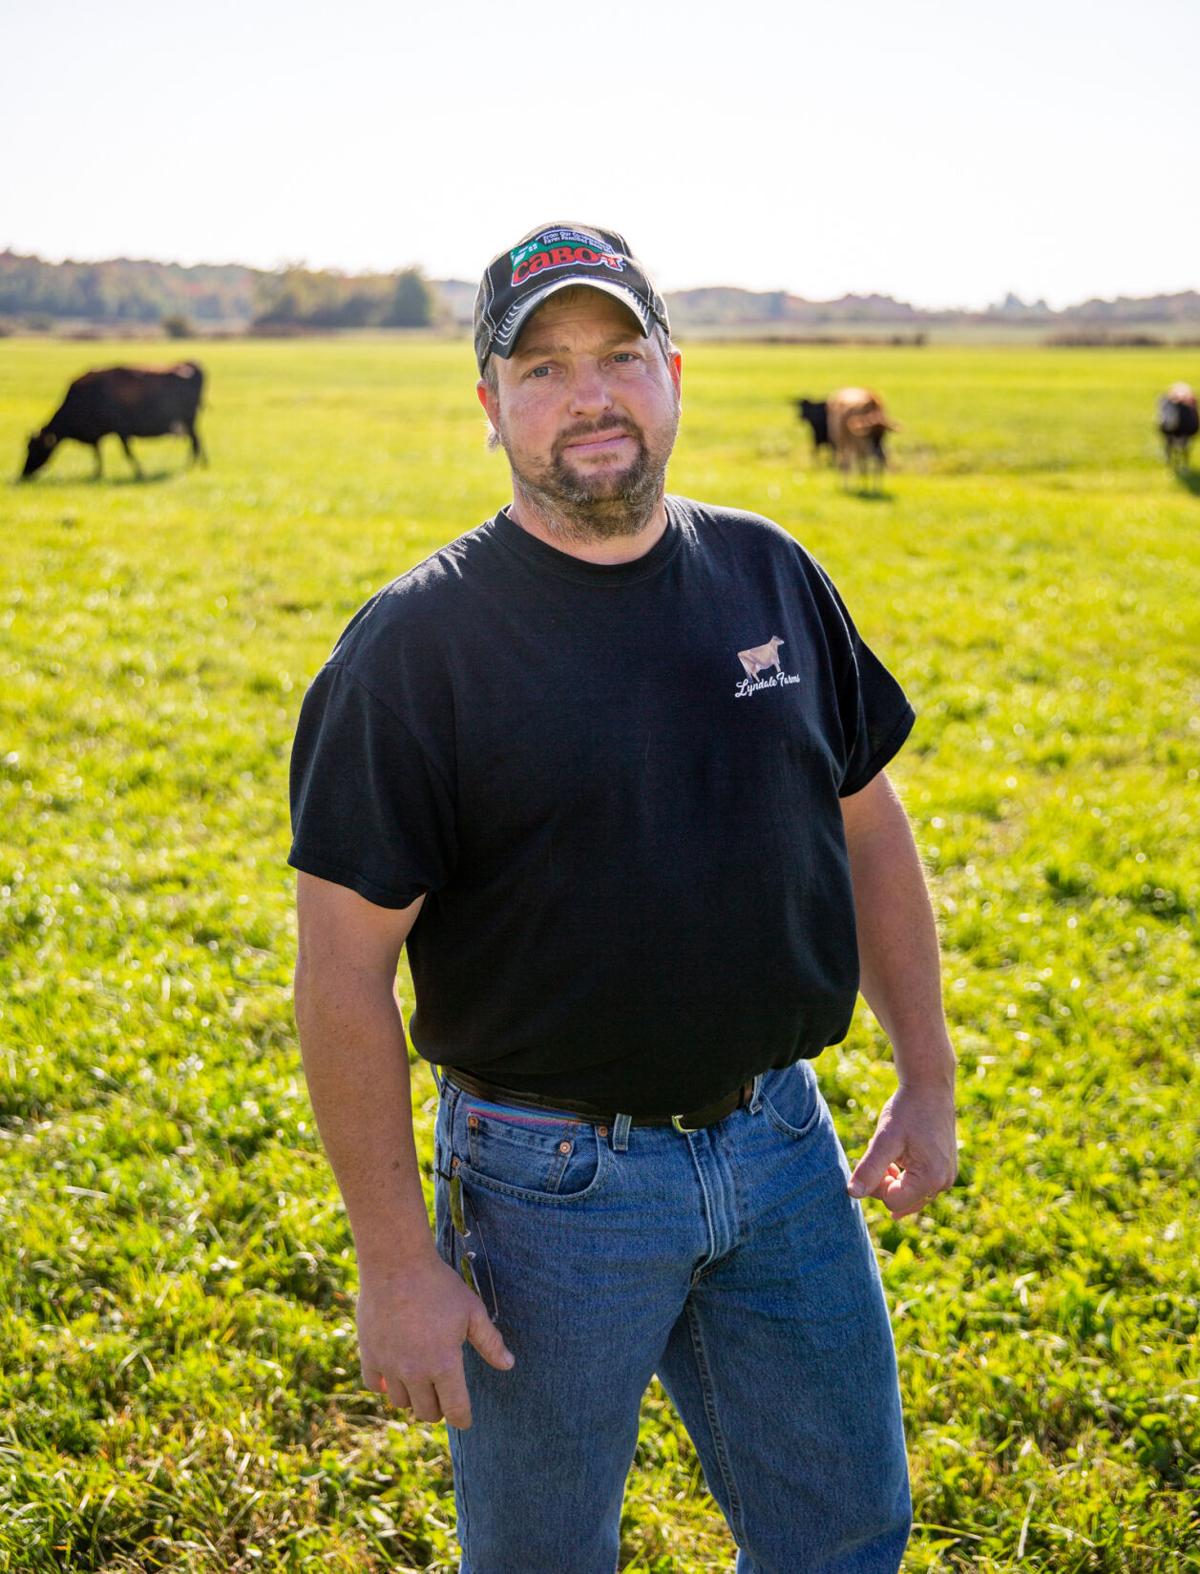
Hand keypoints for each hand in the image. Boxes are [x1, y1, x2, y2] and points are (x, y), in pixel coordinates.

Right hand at [356, 1253, 514, 1428]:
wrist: (396, 1264)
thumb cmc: (439, 1286)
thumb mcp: (472, 1311)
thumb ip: (490, 1343)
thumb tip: (509, 1365)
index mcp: (445, 1364)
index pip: (456, 1409)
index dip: (463, 1418)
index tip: (465, 1419)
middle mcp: (415, 1372)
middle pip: (427, 1412)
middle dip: (439, 1408)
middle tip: (443, 1394)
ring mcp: (389, 1366)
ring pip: (401, 1402)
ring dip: (413, 1397)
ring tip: (421, 1381)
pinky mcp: (369, 1354)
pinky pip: (375, 1385)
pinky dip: (385, 1385)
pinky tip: (393, 1375)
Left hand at [847, 1080, 956, 1218]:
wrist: (929, 1087)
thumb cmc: (907, 1110)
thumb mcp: (884, 1139)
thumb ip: (869, 1168)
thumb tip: (853, 1194)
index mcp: (931, 1178)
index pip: (892, 1202)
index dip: (876, 1184)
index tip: (872, 1158)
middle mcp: (943, 1183)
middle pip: (902, 1202)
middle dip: (886, 1182)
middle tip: (882, 1154)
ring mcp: (946, 1177)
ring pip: (909, 1194)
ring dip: (894, 1178)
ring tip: (891, 1153)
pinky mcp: (945, 1170)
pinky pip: (919, 1185)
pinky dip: (905, 1175)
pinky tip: (899, 1155)